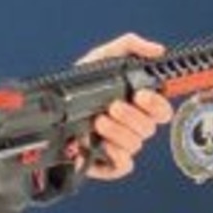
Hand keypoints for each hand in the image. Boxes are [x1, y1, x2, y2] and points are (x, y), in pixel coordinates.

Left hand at [75, 33, 174, 180]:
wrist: (50, 111)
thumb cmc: (80, 86)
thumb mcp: (100, 59)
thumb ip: (128, 47)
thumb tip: (156, 50)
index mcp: (137, 104)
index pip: (162, 110)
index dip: (156, 104)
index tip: (139, 94)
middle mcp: (133, 126)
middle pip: (149, 128)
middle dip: (131, 116)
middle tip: (112, 106)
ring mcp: (122, 144)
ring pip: (135, 144)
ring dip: (117, 131)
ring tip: (97, 121)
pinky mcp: (109, 162)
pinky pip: (123, 165)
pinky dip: (115, 155)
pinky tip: (101, 144)